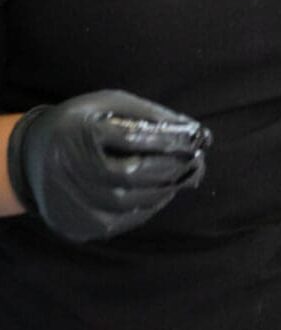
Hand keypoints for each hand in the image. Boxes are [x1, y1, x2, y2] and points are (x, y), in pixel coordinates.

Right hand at [7, 89, 211, 243]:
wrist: (35, 155)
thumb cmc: (83, 123)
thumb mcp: (112, 105)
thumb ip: (151, 116)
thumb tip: (196, 131)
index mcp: (80, 134)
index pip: (133, 139)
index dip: (170, 141)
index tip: (197, 140)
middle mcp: (70, 170)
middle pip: (132, 176)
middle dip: (172, 169)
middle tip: (197, 161)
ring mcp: (70, 201)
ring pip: (129, 203)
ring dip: (164, 190)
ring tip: (183, 176)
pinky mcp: (75, 224)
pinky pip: (120, 222)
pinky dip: (147, 208)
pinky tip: (160, 193)